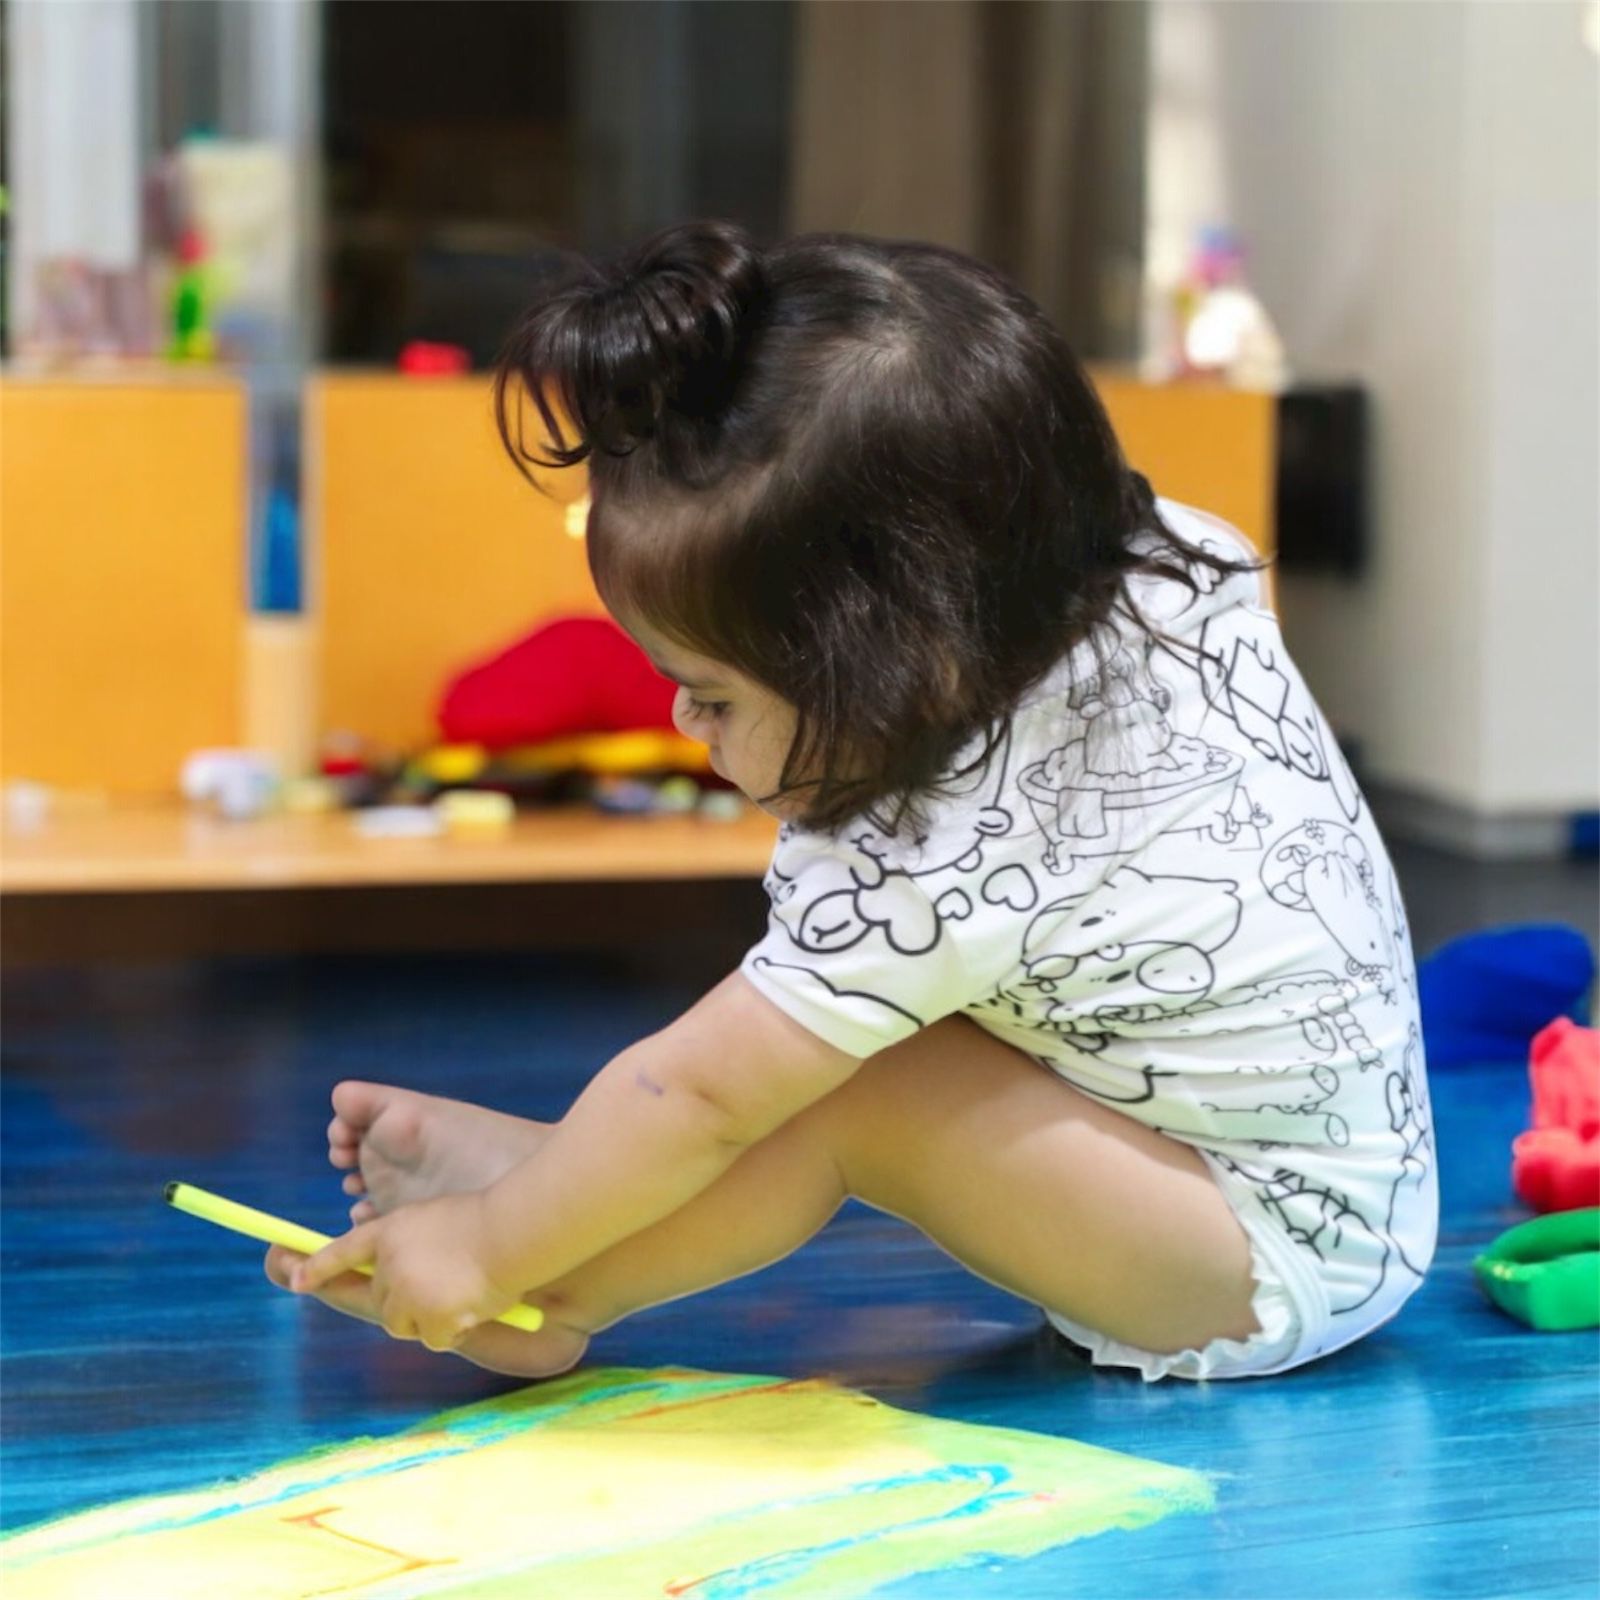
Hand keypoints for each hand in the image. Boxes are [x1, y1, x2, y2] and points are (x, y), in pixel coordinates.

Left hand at [291, 1191, 523, 1351]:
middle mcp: (391, 1264)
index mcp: (392, 1232)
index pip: (344, 1252)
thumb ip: (407, 1248)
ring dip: (425, 1316)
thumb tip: (391, 1283)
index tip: (294, 1280)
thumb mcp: (434, 1222)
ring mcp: (407, 1294)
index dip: (316, 1267)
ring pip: (400, 1322)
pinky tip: (474, 1305)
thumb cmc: (487, 1222)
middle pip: (377, 1299)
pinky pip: (432, 1337)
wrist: (514, 1233)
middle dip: (400, 1300)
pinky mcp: (428, 1321)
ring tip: (460, 1291)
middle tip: (435, 1286)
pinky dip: (452, 1329)